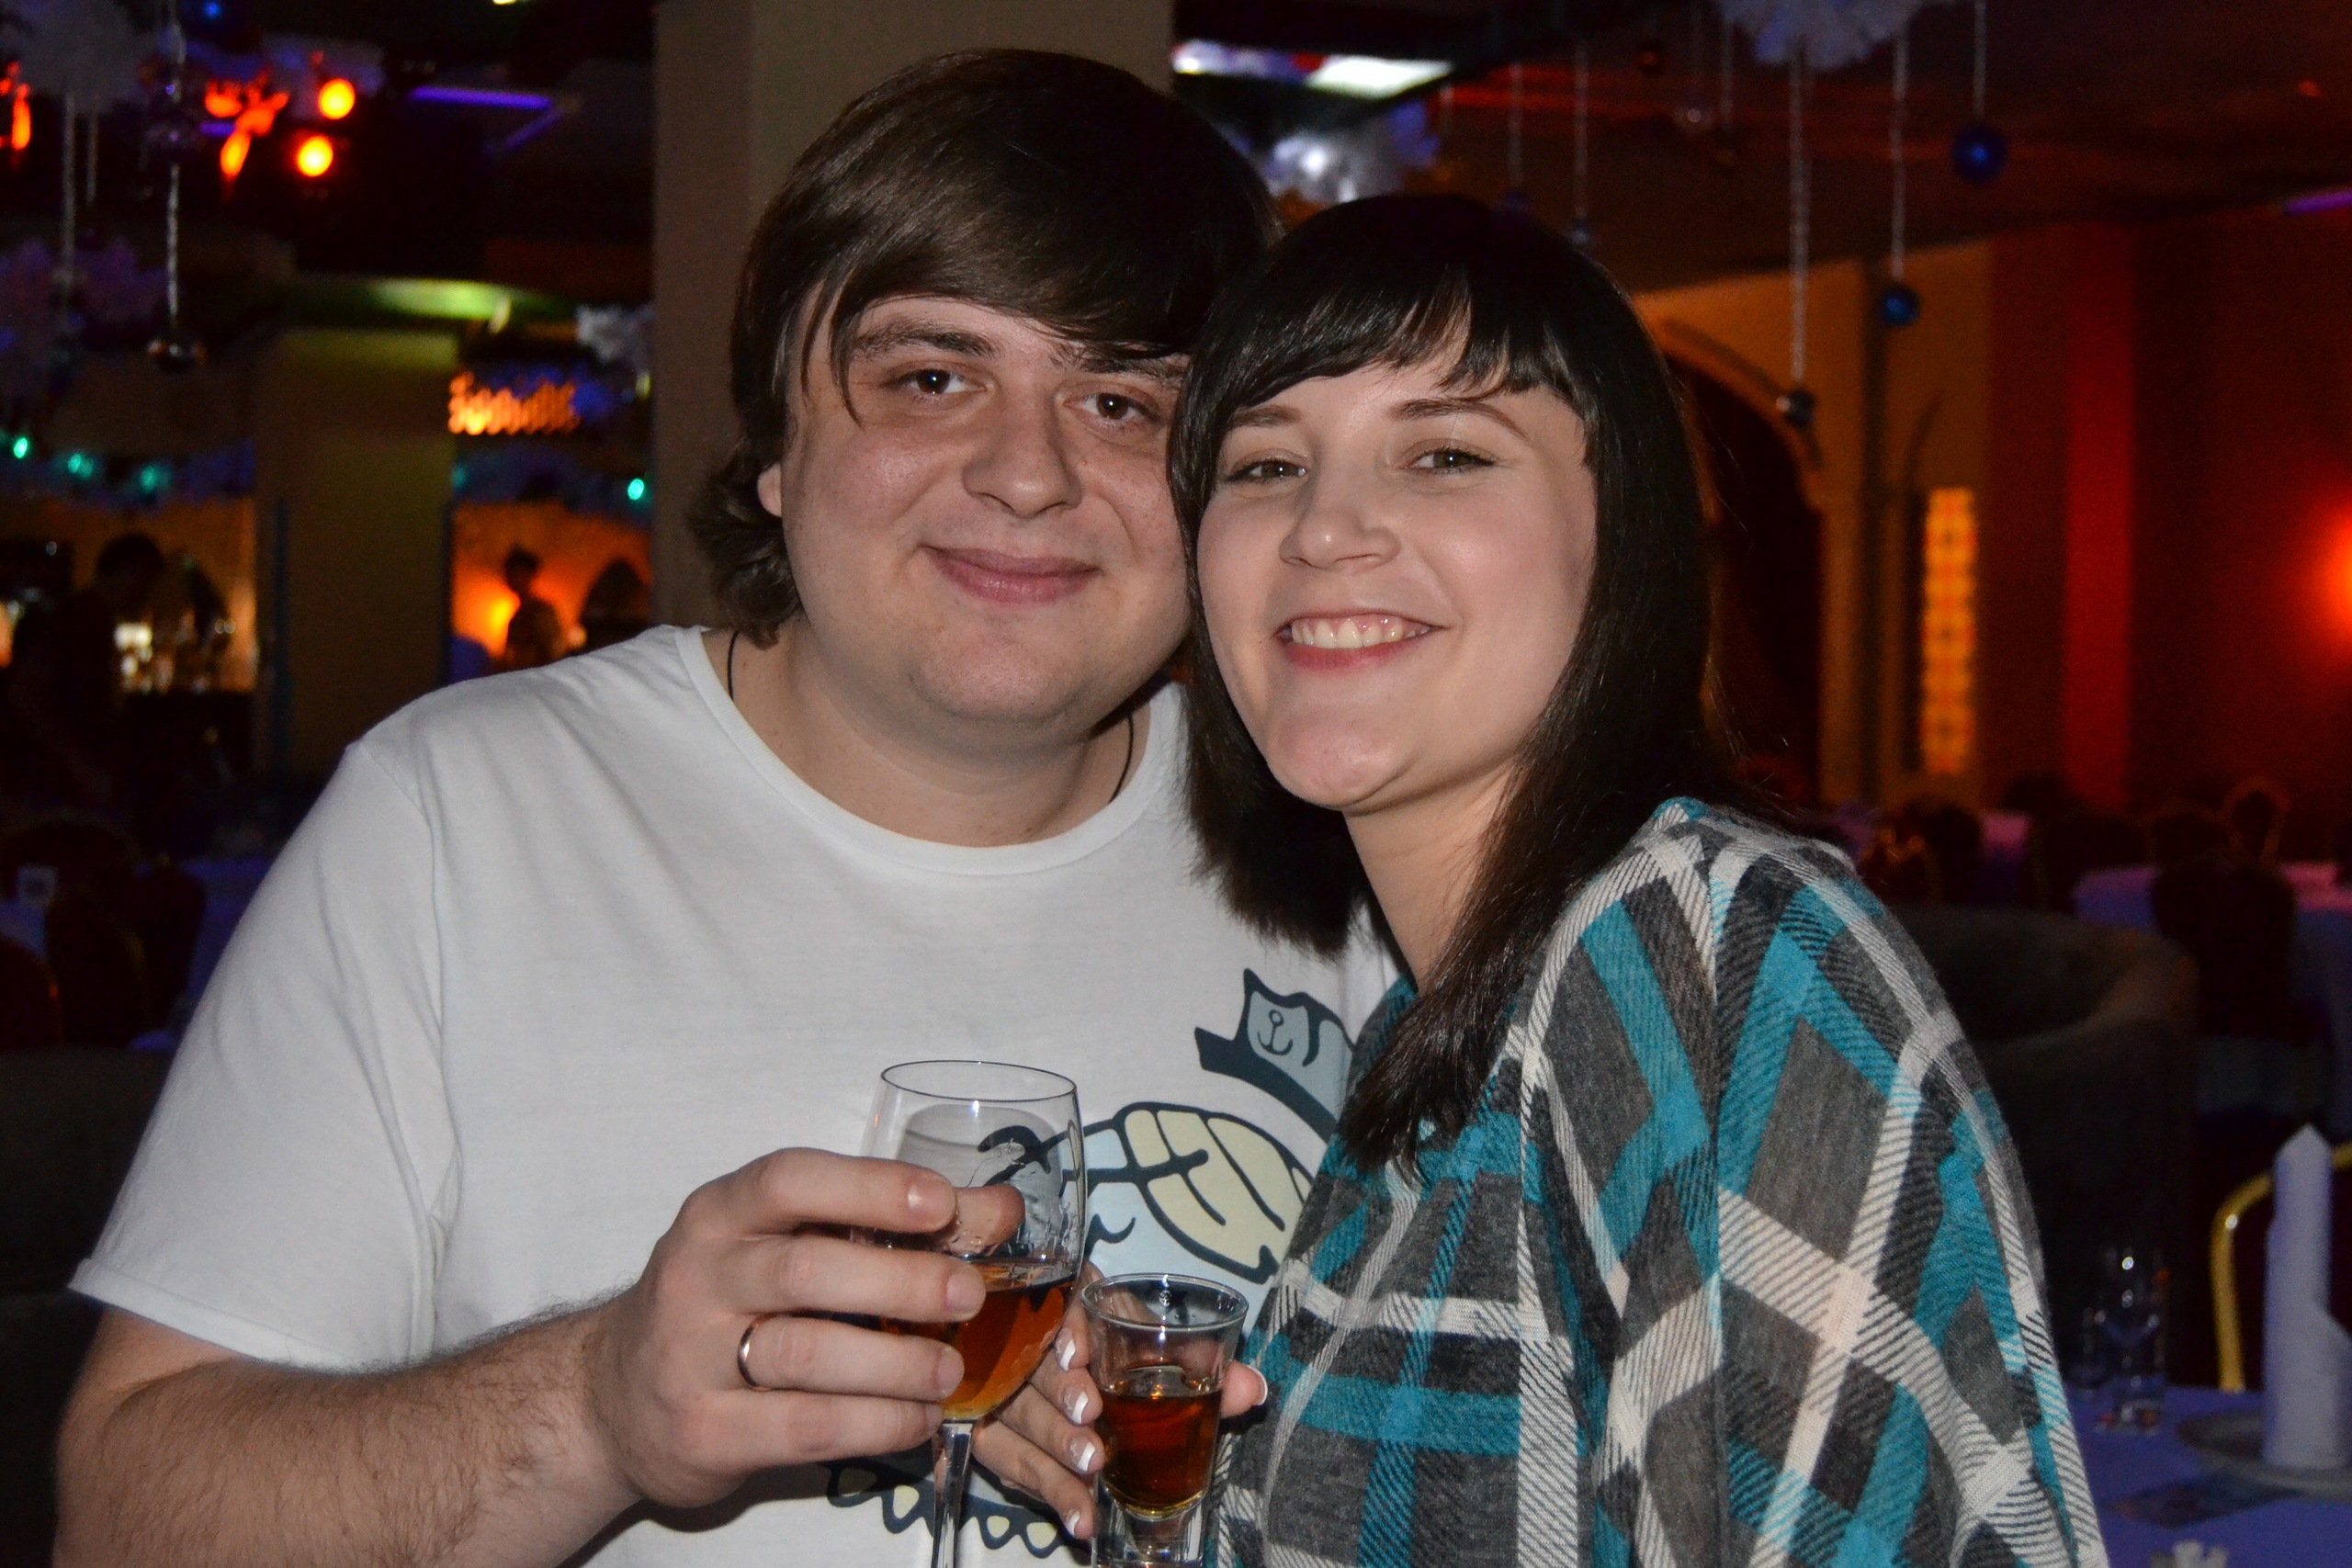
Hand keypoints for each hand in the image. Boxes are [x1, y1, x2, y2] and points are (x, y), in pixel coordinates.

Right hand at [580, 1148, 986, 1507]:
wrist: (614, 1397)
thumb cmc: (727, 1304)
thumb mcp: (788, 1244)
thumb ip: (889, 1222)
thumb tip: (1001, 1209)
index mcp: (721, 1213)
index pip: (789, 1180)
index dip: (869, 1187)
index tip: (941, 1204)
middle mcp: (697, 1275)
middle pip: (806, 1269)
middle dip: (900, 1280)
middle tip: (968, 1294)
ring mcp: (690, 1357)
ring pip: (806, 1353)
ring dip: (895, 1362)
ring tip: (950, 1370)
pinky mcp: (703, 1432)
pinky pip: (804, 1426)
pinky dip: (876, 1422)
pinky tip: (919, 1418)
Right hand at [972, 1268, 1267, 1540]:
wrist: (1080, 1378)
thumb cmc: (1123, 1350)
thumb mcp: (1158, 1348)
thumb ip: (1200, 1364)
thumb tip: (1252, 1390)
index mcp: (1069, 1301)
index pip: (1055, 1306)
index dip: (1063, 1329)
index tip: (1077, 1355)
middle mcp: (1027, 1342)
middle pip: (1030, 1370)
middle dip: (1059, 1404)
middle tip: (1091, 1432)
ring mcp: (1001, 1391)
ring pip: (1017, 1422)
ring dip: (1054, 1455)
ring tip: (1090, 1481)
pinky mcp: (992, 1434)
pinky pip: (1011, 1463)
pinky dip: (1048, 1492)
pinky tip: (1079, 1518)